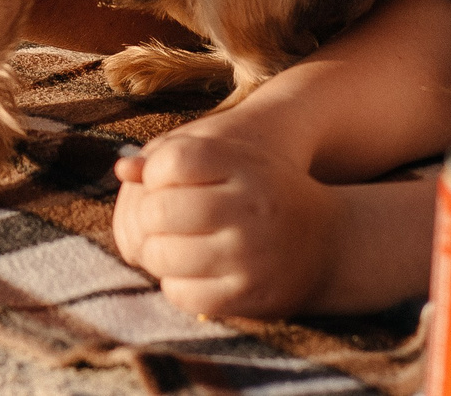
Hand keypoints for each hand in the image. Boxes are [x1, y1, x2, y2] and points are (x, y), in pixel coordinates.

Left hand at [112, 117, 341, 320]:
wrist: (328, 242)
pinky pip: (182, 294)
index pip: (172, 161)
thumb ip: (175, 156)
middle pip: (159, 210)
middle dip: (147, 218)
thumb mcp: (233, 160)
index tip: (161, 183)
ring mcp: (250, 255)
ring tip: (167, 247)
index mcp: (245, 165)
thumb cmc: (264, 192)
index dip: (154, 173)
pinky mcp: (249, 295)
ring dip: (154, 254)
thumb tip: (123, 168)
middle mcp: (250, 208)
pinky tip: (187, 272)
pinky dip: (174, 285)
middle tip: (156, 223)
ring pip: (163, 255)